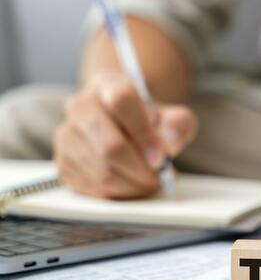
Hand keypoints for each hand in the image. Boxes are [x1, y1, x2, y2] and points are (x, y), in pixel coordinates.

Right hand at [54, 72, 197, 198]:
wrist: (121, 123)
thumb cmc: (149, 121)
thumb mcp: (172, 116)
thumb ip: (178, 125)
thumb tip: (169, 143)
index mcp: (107, 85)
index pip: (122, 101)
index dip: (144, 133)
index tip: (161, 158)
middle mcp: (80, 106)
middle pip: (110, 146)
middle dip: (141, 169)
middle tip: (160, 178)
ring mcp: (67, 135)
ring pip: (102, 171)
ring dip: (133, 185)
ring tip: (151, 184)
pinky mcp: (63, 163)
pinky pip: (92, 188)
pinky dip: (119, 194)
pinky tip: (133, 187)